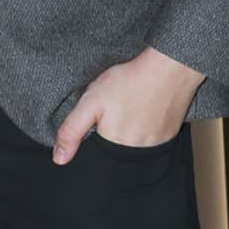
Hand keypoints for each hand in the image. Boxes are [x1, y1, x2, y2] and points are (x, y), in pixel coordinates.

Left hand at [53, 47, 205, 164]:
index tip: (102, 116)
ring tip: (132, 107)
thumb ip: (72, 131)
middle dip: (112, 132)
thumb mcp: (91, 102)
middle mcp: (136, 153)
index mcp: (114, 147)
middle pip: (115, 150)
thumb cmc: (129, 82)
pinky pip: (150, 140)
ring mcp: (155, 146)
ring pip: (133, 145)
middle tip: (119, 108)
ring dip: (130, 130)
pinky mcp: (169, 137)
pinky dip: (146, 128)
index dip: (95, 133)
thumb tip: (59, 159)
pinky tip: (145, 110)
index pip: (97, 153)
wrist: (169, 68)